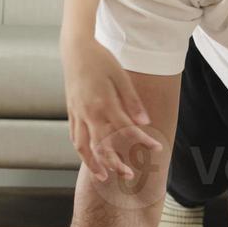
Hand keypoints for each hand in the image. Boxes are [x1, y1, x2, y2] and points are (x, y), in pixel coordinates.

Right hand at [63, 38, 156, 180]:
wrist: (76, 49)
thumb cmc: (101, 60)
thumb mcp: (121, 77)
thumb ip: (132, 102)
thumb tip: (145, 123)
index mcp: (104, 103)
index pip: (126, 129)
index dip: (143, 140)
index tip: (156, 148)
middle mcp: (88, 112)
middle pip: (102, 146)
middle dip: (116, 163)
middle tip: (129, 175)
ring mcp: (77, 113)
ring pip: (82, 146)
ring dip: (93, 164)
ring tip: (103, 177)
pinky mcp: (71, 111)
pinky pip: (75, 136)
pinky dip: (82, 150)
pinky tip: (88, 157)